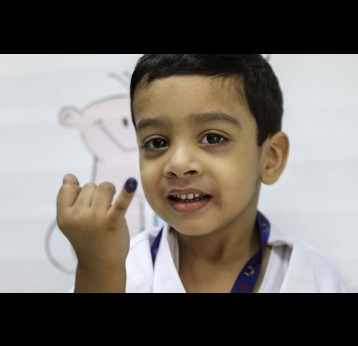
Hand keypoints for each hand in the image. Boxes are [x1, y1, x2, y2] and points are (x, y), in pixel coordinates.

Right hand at [56, 174, 136, 291]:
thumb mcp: (72, 220)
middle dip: (96, 196)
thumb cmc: (88, 238)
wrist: (101, 264)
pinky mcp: (113, 222)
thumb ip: (69, 198)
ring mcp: (95, 219)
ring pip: (105, 187)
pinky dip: (127, 193)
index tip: (84, 207)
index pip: (69, 188)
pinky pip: (120, 203)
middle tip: (98, 216)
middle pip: (90, 186)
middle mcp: (77, 217)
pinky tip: (132, 183)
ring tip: (109, 210)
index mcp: (63, 216)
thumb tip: (68, 176)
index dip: (79, 194)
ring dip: (110, 195)